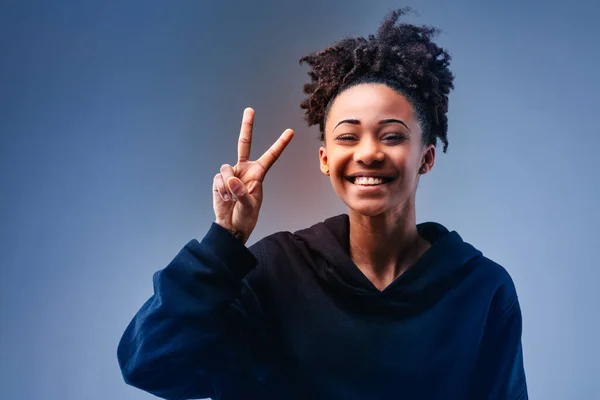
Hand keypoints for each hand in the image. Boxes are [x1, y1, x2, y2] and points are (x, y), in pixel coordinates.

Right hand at [213, 108, 293, 244]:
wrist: (230, 226)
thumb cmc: (245, 217)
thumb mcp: (249, 207)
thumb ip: (242, 194)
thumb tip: (232, 180)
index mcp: (258, 174)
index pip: (270, 156)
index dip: (280, 144)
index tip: (290, 132)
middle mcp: (244, 170)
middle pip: (244, 144)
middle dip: (246, 126)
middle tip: (250, 109)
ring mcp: (231, 174)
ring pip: (226, 168)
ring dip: (228, 185)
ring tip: (232, 198)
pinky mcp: (219, 180)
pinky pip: (218, 179)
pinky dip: (221, 190)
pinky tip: (225, 199)